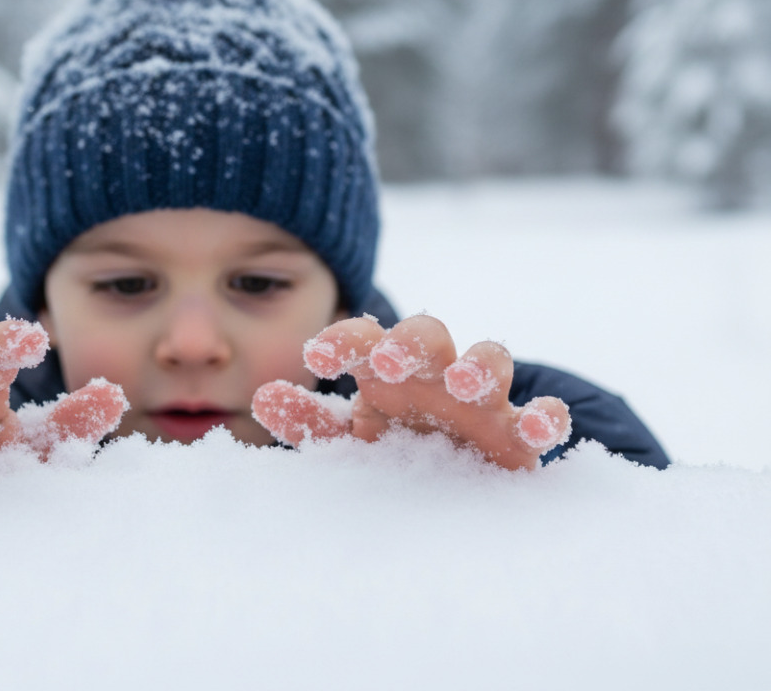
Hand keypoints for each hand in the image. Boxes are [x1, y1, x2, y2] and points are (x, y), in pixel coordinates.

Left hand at [252, 314, 570, 469]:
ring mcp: (483, 400)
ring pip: (490, 361)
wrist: (463, 470)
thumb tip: (259, 396)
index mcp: (389, 368)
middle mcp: (436, 373)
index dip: (343, 340)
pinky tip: (536, 426)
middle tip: (388, 359)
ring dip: (480, 366)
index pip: (364, 338)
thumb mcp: (349, 437)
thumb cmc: (400, 441)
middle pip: (429, 336)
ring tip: (463, 382)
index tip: (315, 356)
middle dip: (411, 342)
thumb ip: (310, 421)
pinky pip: (543, 418)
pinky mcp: (520, 435)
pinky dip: (546, 418)